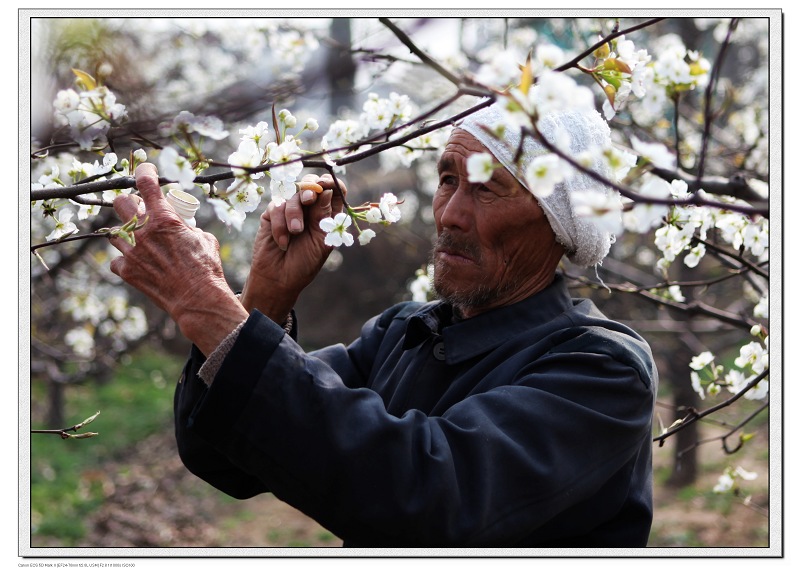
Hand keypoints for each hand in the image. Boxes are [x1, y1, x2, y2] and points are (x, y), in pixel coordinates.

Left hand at [109, 163, 246, 355]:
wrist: (197, 299)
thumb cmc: (206, 268)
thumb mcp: (204, 239)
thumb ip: (187, 227)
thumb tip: (183, 224)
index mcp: (165, 219)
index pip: (145, 183)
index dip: (143, 172)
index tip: (145, 170)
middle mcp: (143, 232)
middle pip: (120, 202)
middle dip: (128, 203)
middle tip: (138, 211)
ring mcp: (132, 252)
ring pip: (113, 232)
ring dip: (125, 234)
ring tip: (139, 241)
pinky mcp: (127, 271)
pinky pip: (116, 260)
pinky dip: (124, 261)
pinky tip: (137, 264)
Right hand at [240, 173, 346, 321]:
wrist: (278, 279)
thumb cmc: (304, 263)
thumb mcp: (320, 241)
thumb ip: (324, 215)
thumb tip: (326, 190)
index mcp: (327, 215)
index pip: (333, 190)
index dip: (331, 183)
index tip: (325, 184)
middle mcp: (310, 210)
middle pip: (311, 184)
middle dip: (310, 189)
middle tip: (309, 199)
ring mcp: (290, 211)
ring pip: (293, 194)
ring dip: (294, 213)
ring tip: (294, 234)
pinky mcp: (271, 215)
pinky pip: (276, 206)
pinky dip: (279, 223)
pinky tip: (282, 241)